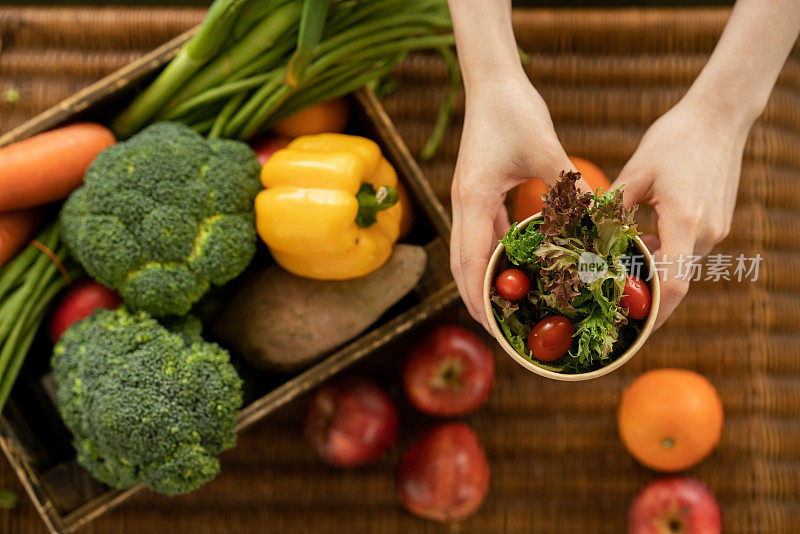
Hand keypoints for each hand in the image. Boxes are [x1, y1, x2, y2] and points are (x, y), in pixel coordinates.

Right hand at [450, 74, 587, 328]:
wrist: (493, 84)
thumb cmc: (515, 111)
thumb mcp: (546, 149)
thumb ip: (569, 186)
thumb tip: (598, 222)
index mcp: (474, 198)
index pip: (469, 260)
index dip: (478, 297)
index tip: (493, 327)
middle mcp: (464, 205)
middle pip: (462, 265)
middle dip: (477, 300)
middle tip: (501, 332)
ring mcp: (468, 201)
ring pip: (470, 254)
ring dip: (483, 283)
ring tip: (508, 310)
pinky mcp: (478, 195)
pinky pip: (483, 236)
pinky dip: (493, 259)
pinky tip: (515, 270)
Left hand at [614, 95, 750, 328]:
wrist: (719, 117)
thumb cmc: (674, 139)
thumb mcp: (635, 172)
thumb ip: (613, 209)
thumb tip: (588, 238)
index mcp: (685, 220)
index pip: (673, 283)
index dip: (655, 312)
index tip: (633, 328)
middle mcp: (706, 232)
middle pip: (676, 281)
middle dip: (648, 298)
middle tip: (614, 308)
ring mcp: (716, 229)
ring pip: (681, 266)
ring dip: (653, 274)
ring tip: (617, 273)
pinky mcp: (717, 222)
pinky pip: (687, 249)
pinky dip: (665, 254)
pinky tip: (639, 244)